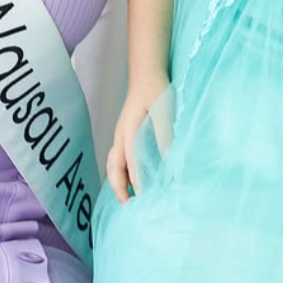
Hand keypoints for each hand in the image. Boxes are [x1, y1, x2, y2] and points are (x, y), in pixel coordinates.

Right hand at [105, 72, 169, 204]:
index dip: (138, 182)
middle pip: (114, 168)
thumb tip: (168, 159)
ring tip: (128, 200)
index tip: (145, 199)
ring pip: (114, 166)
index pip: (132, 163)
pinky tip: (131, 182)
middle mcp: (121, 137)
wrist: (146, 75)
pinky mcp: (125, 136)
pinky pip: (118, 160)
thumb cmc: (156, 91)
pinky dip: (121, 174)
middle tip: (129, 207)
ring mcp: (120, 137)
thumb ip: (164, 134)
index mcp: (129, 131)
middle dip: (120, 189)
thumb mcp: (163, 110)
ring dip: (119, 183)